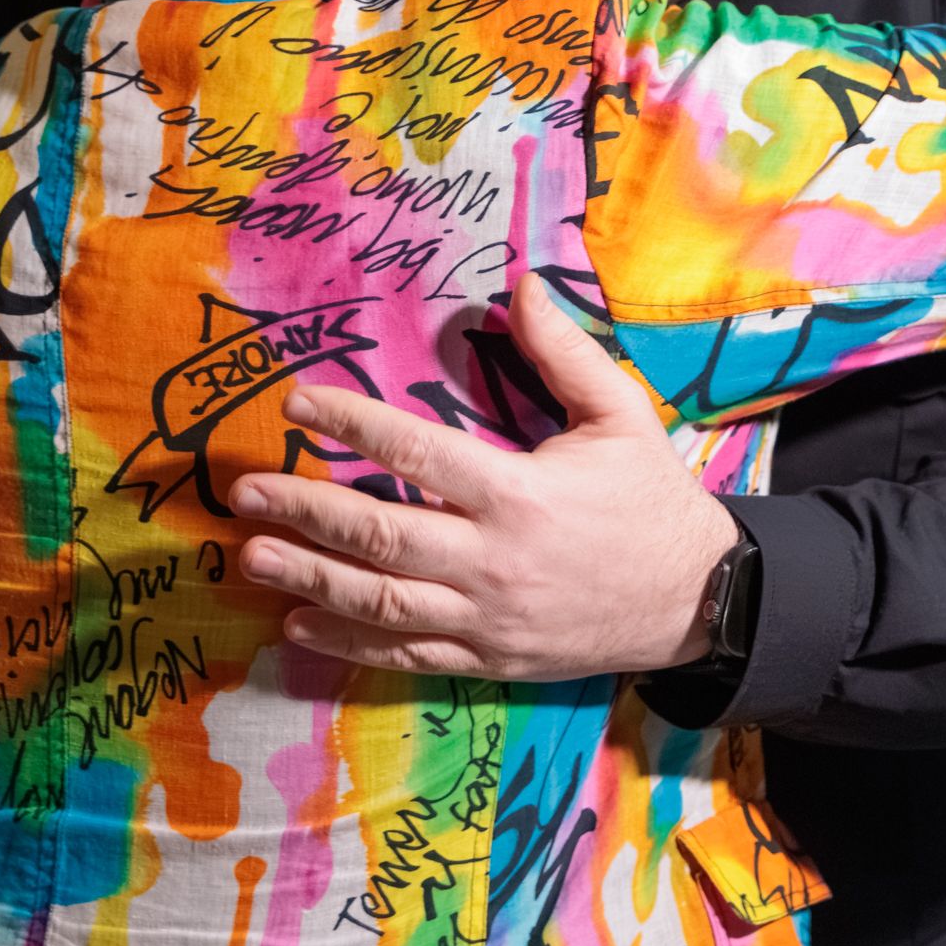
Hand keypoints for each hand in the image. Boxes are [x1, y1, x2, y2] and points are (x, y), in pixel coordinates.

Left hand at [228, 280, 739, 678]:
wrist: (700, 602)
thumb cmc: (652, 500)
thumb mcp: (620, 414)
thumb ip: (565, 352)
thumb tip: (521, 285)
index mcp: (519, 493)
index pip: (417, 452)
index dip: (351, 422)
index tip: (298, 400)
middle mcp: (493, 560)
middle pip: (381, 537)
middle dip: (305, 513)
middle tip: (245, 492)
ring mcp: (486, 619)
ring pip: (381, 604)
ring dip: (309, 580)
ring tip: (250, 558)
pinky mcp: (488, 660)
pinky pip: (406, 657)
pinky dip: (348, 644)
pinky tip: (298, 625)